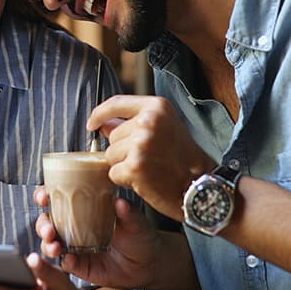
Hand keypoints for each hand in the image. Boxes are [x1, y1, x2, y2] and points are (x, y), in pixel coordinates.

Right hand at [35, 189, 160, 289]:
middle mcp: (75, 227)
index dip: (44, 196)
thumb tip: (119, 202)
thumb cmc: (140, 235)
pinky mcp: (80, 266)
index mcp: (83, 209)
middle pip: (47, 222)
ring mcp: (75, 247)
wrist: (148, 264)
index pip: (58, 198)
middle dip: (42, 225)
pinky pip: (66, 263)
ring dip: (47, 244)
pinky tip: (69, 260)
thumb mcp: (135, 221)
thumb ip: (127, 212)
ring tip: (55, 247)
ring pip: (51, 244)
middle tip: (49, 230)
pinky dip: (64, 262)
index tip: (43, 197)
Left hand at [88, 95, 214, 219]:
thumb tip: (102, 123)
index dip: (99, 114)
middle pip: (112, 135)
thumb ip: (134, 121)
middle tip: (149, 158)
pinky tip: (144, 180)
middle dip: (123, 149)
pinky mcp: (135, 166)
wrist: (198, 186)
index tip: (91, 124)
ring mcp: (141, 143)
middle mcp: (149, 121)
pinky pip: (113, 173)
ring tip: (148, 168)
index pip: (116, 103)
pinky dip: (124, 180)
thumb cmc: (182, 159)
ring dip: (123, 165)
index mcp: (157, 107)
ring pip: (110, 155)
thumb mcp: (163, 128)